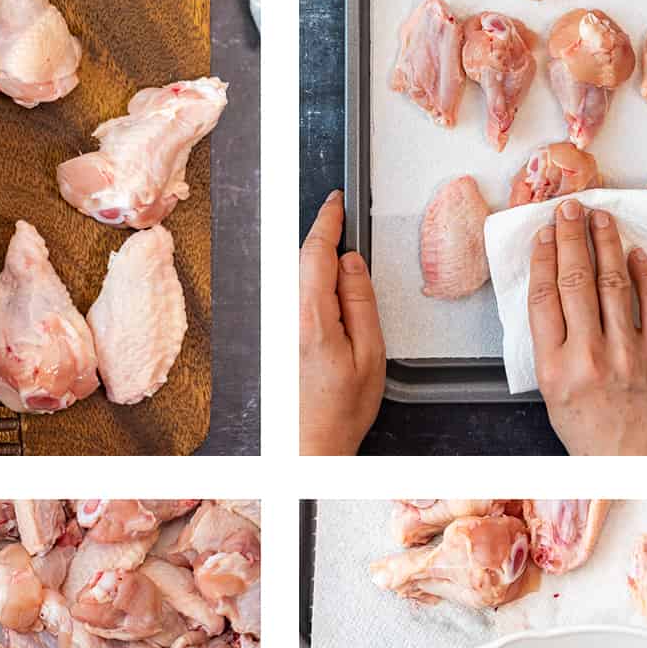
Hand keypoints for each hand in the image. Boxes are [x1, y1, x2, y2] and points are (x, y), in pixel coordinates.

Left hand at [299, 190, 384, 454]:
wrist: (308, 446)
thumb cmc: (342, 409)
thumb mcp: (370, 354)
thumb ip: (360, 301)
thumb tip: (352, 261)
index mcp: (311, 317)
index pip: (315, 252)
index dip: (327, 220)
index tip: (336, 201)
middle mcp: (286, 318)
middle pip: (304, 262)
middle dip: (326, 244)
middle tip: (347, 239)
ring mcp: (277, 327)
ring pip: (299, 281)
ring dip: (320, 271)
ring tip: (345, 293)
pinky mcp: (276, 338)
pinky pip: (295, 300)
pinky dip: (313, 291)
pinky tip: (331, 311)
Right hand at [529, 199, 646, 456]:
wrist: (636, 464)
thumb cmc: (590, 434)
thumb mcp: (551, 393)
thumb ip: (550, 346)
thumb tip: (551, 294)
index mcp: (554, 368)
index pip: (543, 298)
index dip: (542, 259)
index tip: (543, 235)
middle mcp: (588, 356)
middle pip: (574, 281)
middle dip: (570, 238)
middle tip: (568, 209)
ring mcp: (627, 352)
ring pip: (612, 283)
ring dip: (605, 244)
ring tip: (599, 219)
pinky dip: (643, 274)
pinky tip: (635, 253)